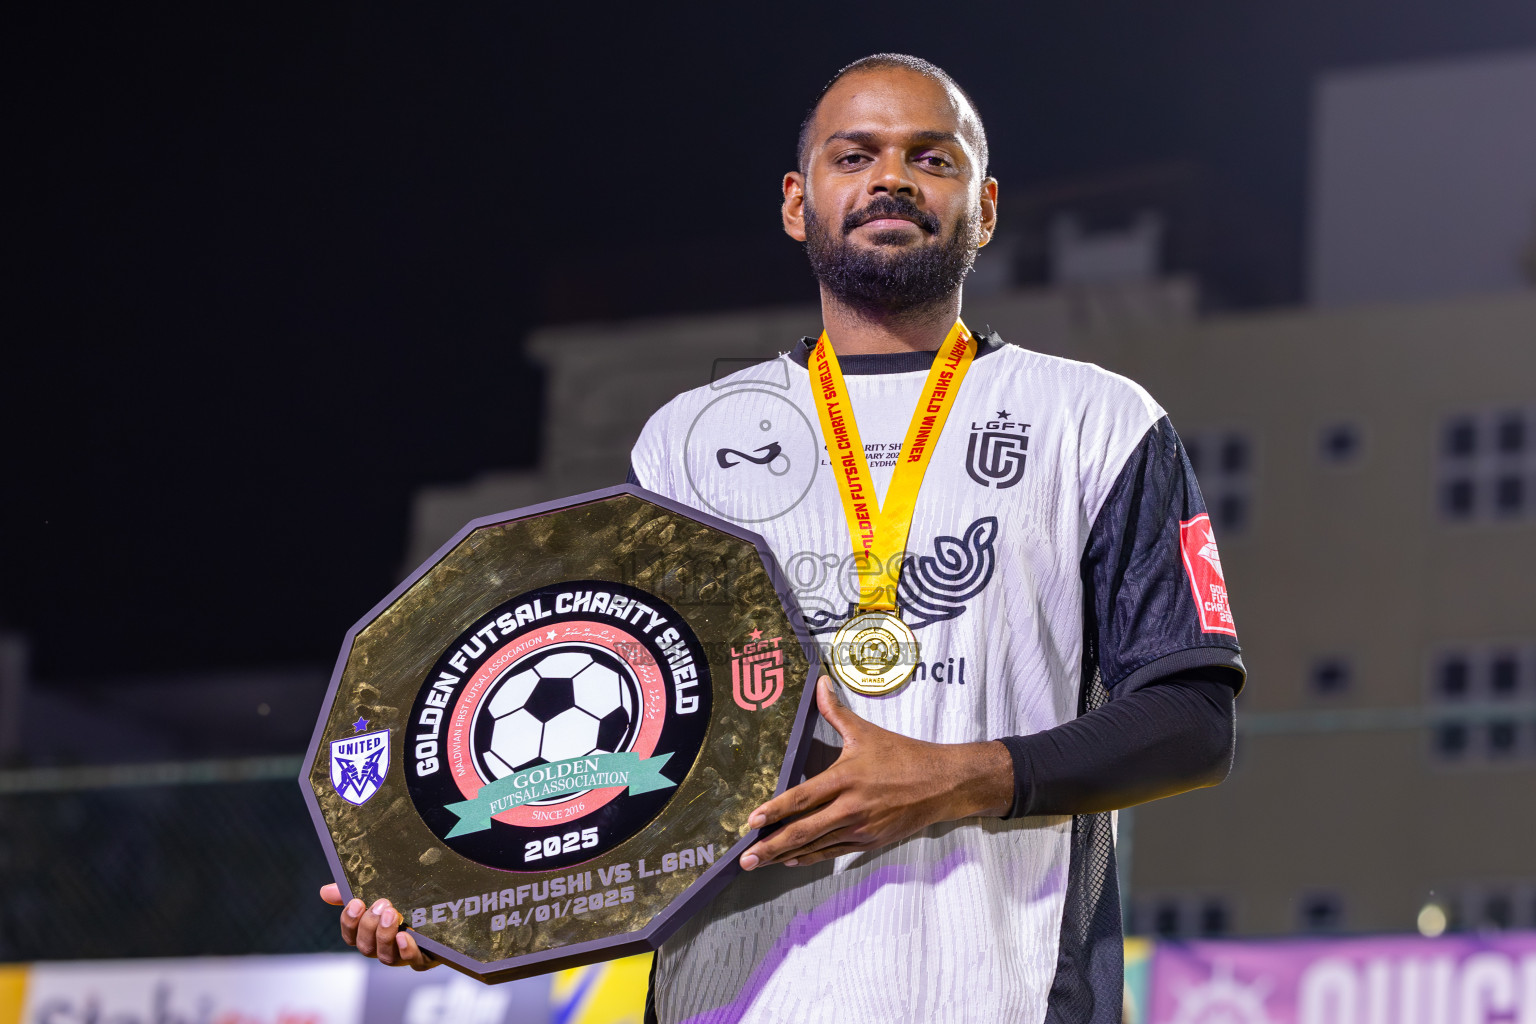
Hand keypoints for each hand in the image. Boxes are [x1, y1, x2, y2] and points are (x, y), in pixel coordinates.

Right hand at [320, 883, 435, 969]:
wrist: (443, 912)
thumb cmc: (403, 905)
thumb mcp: (377, 893)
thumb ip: (351, 892)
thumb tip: (324, 891)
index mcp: (370, 934)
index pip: (351, 935)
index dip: (350, 922)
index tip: (356, 902)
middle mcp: (383, 948)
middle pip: (366, 947)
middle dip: (370, 925)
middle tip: (381, 904)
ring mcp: (403, 954)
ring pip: (386, 956)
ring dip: (385, 935)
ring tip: (392, 914)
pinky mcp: (424, 957)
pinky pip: (414, 961)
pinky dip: (407, 950)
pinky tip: (405, 936)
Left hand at [739, 676, 1012, 869]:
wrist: (943, 784)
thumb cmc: (904, 756)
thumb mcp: (867, 732)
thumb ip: (836, 711)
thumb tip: (819, 684)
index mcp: (845, 779)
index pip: (802, 798)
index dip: (775, 810)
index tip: (752, 820)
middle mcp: (850, 808)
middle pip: (802, 831)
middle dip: (771, 847)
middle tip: (745, 859)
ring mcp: (860, 829)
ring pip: (815, 847)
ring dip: (785, 856)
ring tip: (759, 864)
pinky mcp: (869, 842)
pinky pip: (833, 852)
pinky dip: (810, 858)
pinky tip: (792, 861)